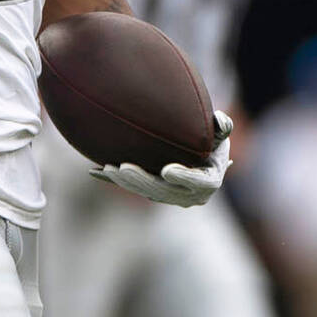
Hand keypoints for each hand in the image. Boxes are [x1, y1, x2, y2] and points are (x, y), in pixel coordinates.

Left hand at [89, 110, 233, 206]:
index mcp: (209, 181)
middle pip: (163, 190)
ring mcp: (168, 196)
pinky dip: (112, 179)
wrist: (200, 158)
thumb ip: (222, 127)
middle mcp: (189, 195)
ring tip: (108, 168)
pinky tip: (94, 171)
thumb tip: (220, 120)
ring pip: (144, 191)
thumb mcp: (220, 134)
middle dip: (142, 180)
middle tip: (123, 168)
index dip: (183, 177)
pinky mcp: (151, 191)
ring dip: (126, 181)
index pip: (197, 182)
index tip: (167, 170)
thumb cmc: (211, 142)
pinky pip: (131, 186)